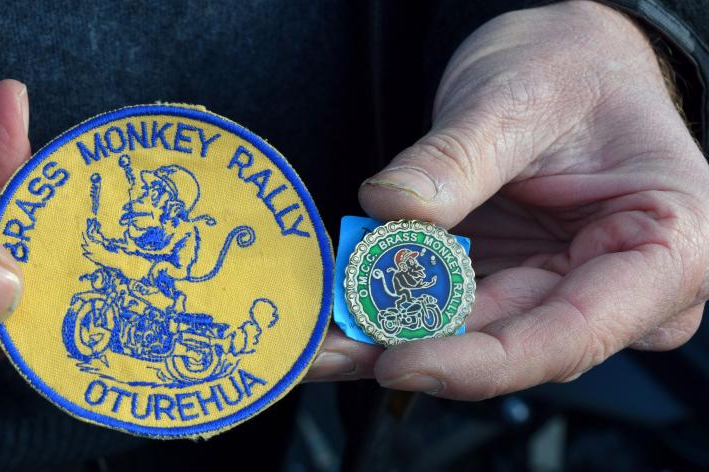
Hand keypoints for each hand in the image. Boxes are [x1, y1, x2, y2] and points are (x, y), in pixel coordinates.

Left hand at [306, 1, 708, 398]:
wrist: (562, 58)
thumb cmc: (574, 67)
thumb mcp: (519, 94)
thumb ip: (458, 157)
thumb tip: (392, 207)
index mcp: (667, 247)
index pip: (572, 333)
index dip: (481, 362)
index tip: (400, 361)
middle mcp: (617, 288)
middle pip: (508, 344)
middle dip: (409, 349)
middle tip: (325, 347)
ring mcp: (555, 289)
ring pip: (465, 336)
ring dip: (384, 336)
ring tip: (315, 333)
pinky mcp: (504, 282)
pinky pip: (443, 308)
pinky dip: (386, 309)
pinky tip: (334, 309)